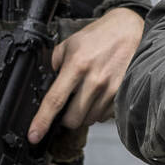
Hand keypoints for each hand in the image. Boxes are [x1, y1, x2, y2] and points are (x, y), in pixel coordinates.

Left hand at [27, 6, 144, 142]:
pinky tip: (99, 94)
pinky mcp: (122, 95)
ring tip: (87, 93)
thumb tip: (49, 84)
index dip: (42, 121)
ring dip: (83, 113)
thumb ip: (56, 63)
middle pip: (73, 119)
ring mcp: (111, 89)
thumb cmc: (101, 36)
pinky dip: (98, 110)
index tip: (34, 135)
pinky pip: (104, 115)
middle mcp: (95, 80)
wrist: (130, 29)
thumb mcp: (70, 43)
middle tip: (68, 104)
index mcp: (77, 65)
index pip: (55, 100)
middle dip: (66, 117)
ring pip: (89, 119)